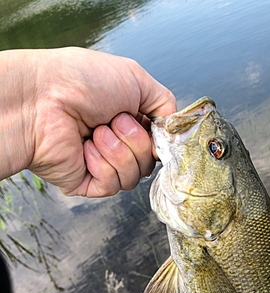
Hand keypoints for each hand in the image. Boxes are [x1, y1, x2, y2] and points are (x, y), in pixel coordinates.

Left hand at [0, 47, 175, 196]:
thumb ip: (165, 103)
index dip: (160, 140)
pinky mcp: (88, 183)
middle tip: (114, 119)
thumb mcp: (136, 78)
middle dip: (136, 141)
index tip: (158, 130)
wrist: (42, 98)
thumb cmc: (81, 81)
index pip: (158, 144)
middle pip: (149, 163)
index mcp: (128, 121)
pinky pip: (113, 186)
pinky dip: (103, 165)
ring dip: (119, 151)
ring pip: (134, 177)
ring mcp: (102, 165)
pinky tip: (86, 149)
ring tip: (96, 131)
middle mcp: (116, 145)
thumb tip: (174, 133)